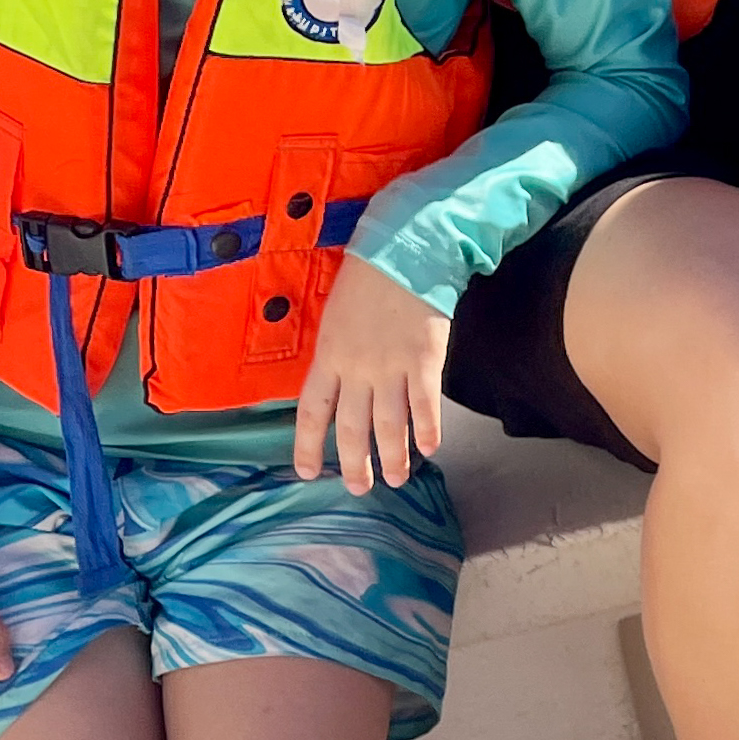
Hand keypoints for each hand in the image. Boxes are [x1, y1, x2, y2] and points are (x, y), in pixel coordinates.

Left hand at [296, 257, 449, 493]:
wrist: (405, 251)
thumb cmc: (368, 277)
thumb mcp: (336, 315)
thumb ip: (336, 353)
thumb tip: (340, 386)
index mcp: (329, 356)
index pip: (313, 412)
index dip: (308, 446)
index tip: (308, 471)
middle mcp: (357, 369)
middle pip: (352, 428)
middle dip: (356, 463)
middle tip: (360, 487)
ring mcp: (392, 367)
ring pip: (389, 425)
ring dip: (394, 457)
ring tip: (398, 478)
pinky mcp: (424, 360)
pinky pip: (425, 405)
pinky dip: (428, 430)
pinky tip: (430, 448)